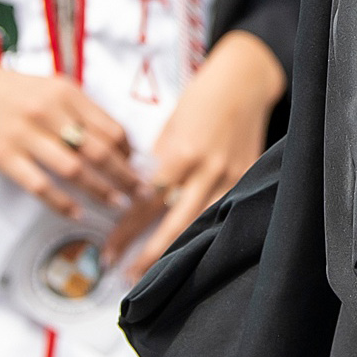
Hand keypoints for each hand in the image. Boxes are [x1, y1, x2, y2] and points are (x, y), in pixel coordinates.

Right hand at [0, 35, 143, 219]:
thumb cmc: (7, 90)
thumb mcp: (49, 87)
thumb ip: (79, 111)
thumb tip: (114, 140)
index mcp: (66, 94)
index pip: (111, 128)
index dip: (130, 153)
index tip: (140, 168)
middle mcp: (50, 113)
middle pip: (100, 151)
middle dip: (126, 176)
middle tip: (142, 194)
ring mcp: (26, 135)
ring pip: (75, 170)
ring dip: (101, 191)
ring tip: (118, 206)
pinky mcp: (4, 156)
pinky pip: (40, 185)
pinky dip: (62, 202)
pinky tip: (77, 212)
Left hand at [116, 31, 287, 278]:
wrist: (244, 82)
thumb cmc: (201, 99)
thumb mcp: (170, 127)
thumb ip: (158, 162)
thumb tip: (138, 192)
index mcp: (182, 153)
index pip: (146, 201)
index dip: (126, 229)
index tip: (109, 249)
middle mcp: (207, 169)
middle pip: (173, 222)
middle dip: (149, 252)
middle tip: (126, 274)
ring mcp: (230, 176)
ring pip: (200, 223)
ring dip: (176, 249)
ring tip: (155, 272)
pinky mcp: (246, 177)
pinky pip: (223, 211)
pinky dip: (205, 230)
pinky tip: (193, 248)